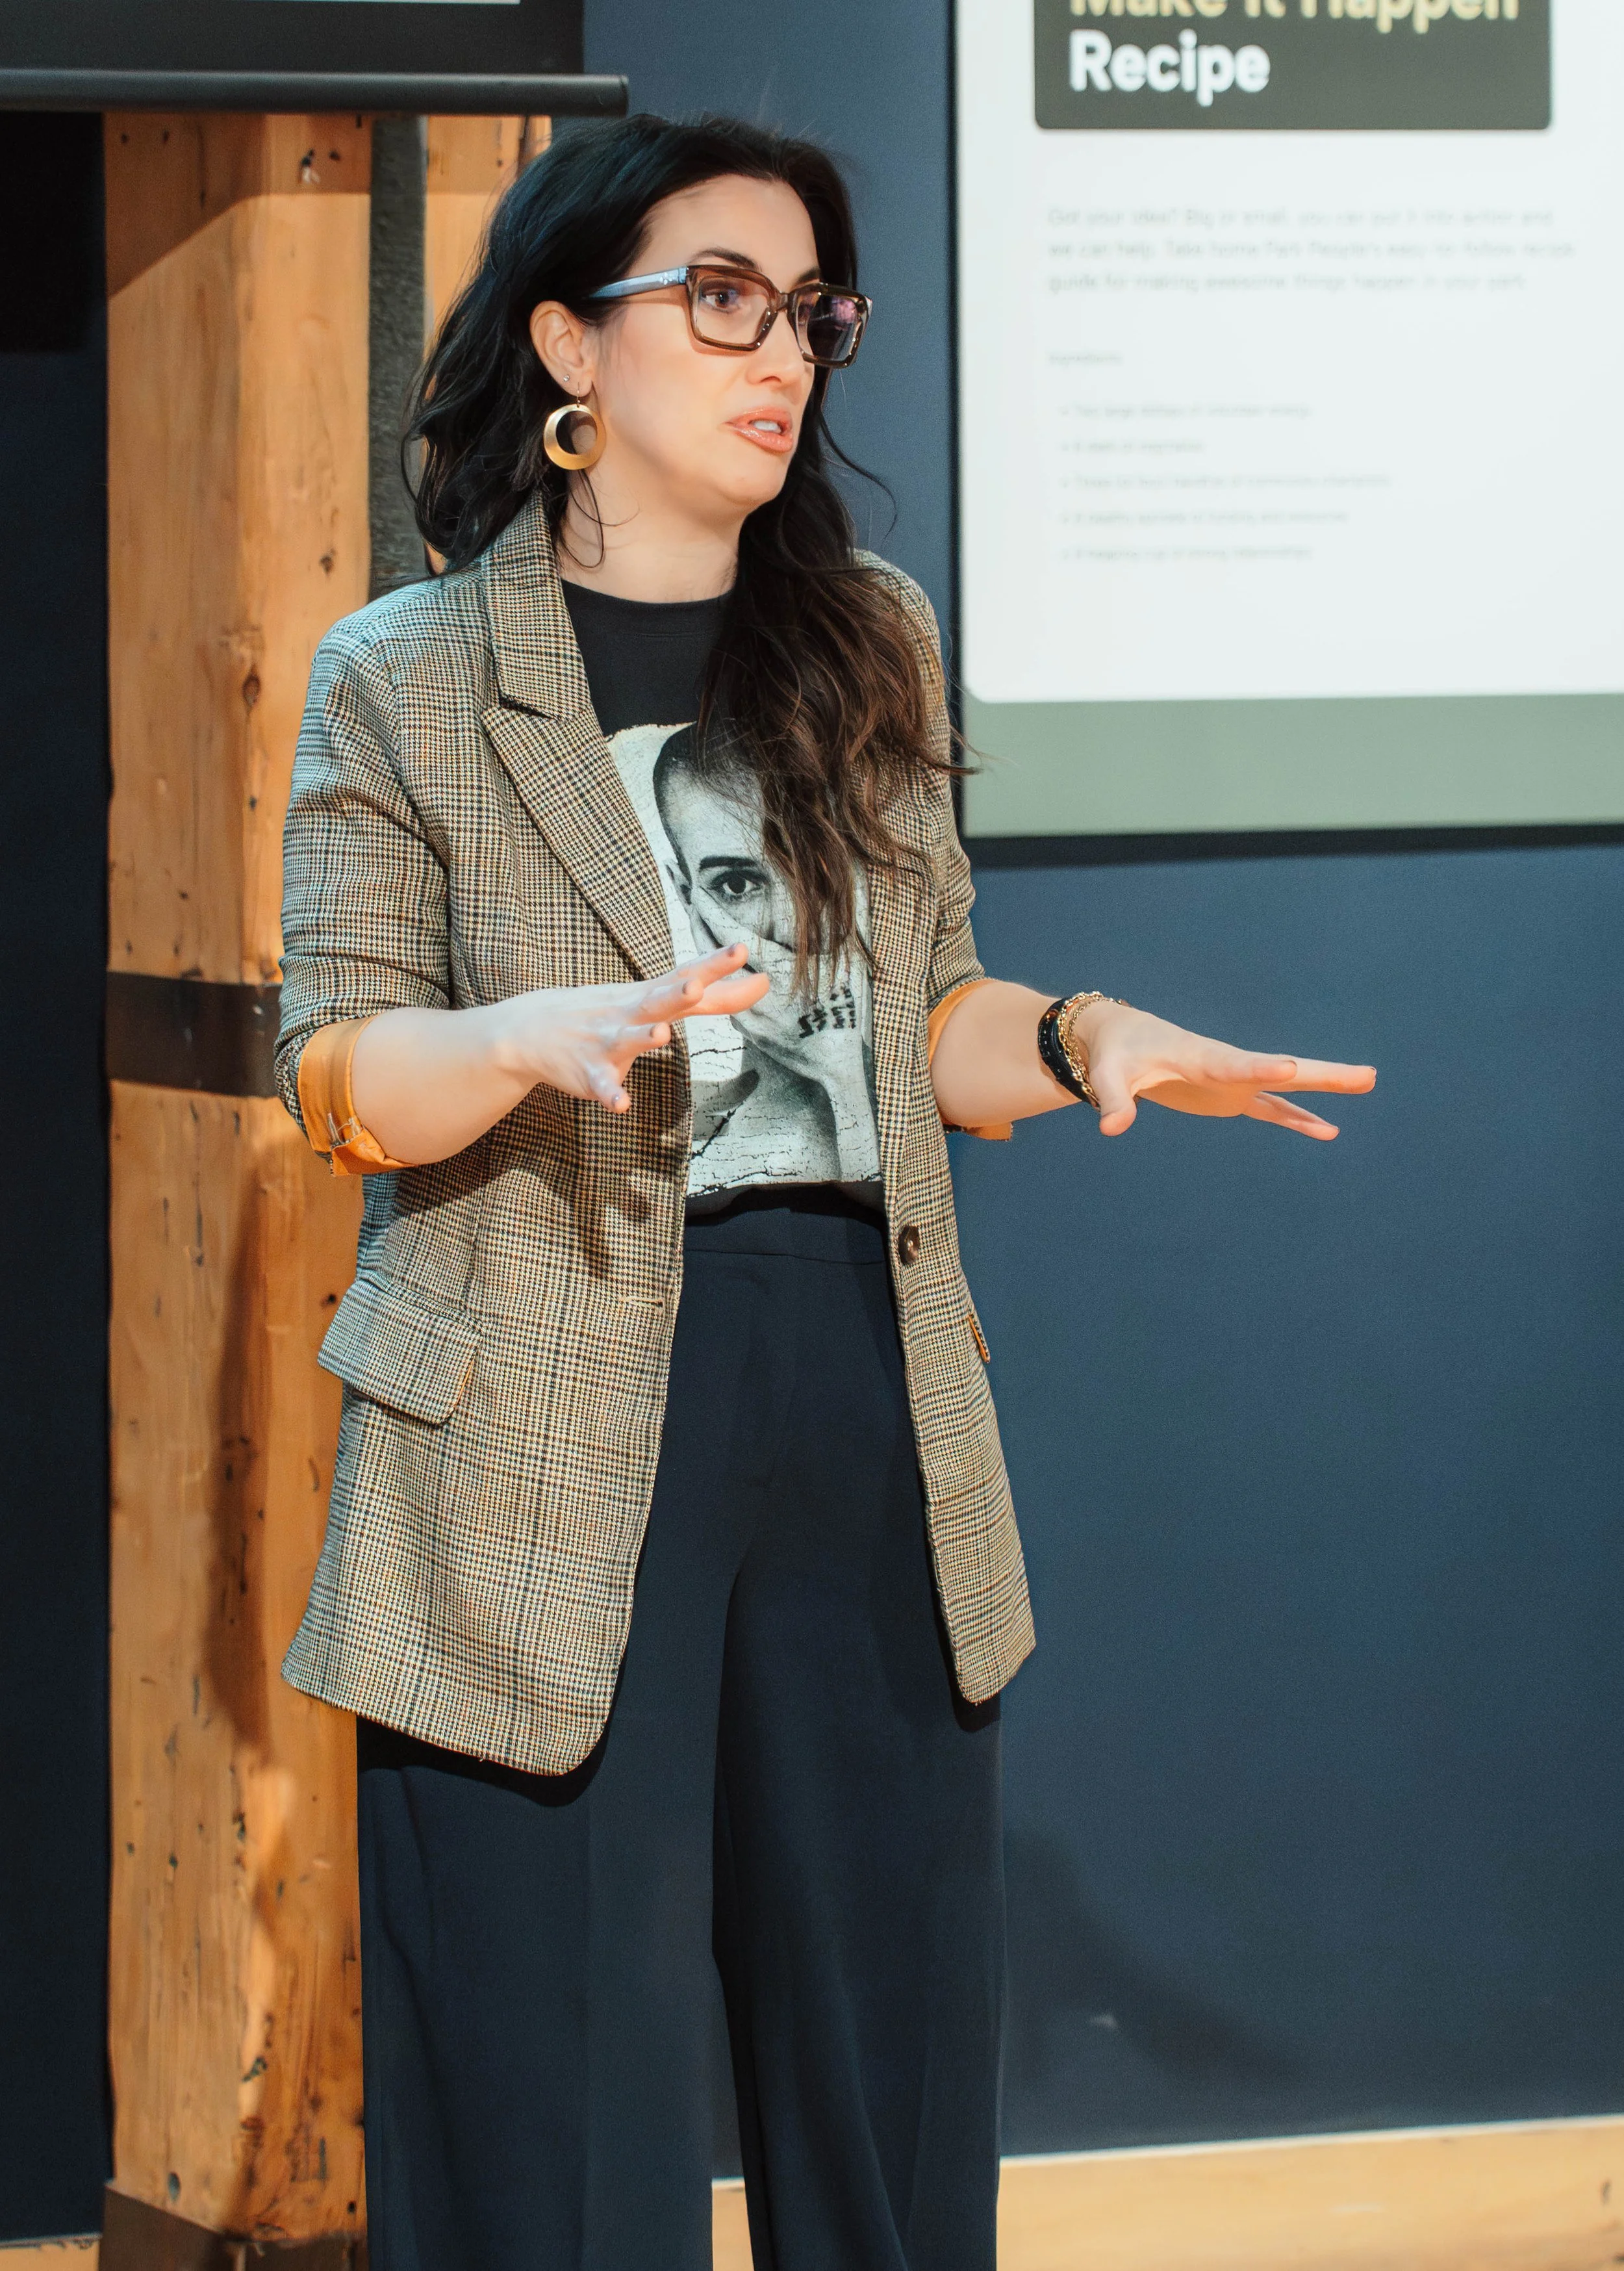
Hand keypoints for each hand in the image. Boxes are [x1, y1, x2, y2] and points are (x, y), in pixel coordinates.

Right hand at [496, 943, 769, 1113]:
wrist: (532, 1029)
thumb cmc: (609, 1011)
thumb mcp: (657, 998)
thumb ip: (713, 996)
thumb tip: (764, 982)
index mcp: (651, 995)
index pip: (686, 975)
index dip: (713, 965)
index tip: (742, 950)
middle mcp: (631, 1013)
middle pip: (658, 1001)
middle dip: (677, 993)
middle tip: (695, 985)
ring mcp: (607, 1041)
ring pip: (628, 1040)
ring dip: (644, 1038)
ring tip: (662, 1035)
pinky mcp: (589, 1073)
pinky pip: (602, 1086)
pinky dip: (612, 1094)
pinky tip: (622, 1104)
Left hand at [1070, 1000, 1375, 1139]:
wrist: (1122, 1040)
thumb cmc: (1115, 1055)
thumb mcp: (1108, 1078)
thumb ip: (1112, 1100)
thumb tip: (1111, 1128)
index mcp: (1200, 1058)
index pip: (1234, 1064)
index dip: (1260, 1069)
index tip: (1291, 1069)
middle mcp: (1227, 1067)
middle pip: (1282, 1071)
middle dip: (1323, 1075)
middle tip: (1367, 1075)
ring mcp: (1234, 1082)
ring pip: (1288, 1088)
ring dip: (1325, 1091)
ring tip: (1368, 1082)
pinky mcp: (1231, 1096)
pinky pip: (1273, 1109)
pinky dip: (1299, 1120)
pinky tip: (1328, 1131)